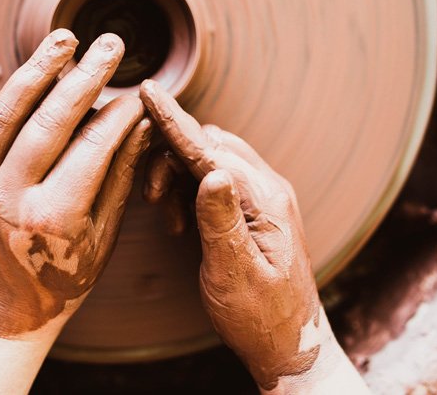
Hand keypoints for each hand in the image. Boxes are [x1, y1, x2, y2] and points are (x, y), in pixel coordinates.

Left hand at [0, 29, 150, 338]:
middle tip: (112, 46)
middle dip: (86, 78)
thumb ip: (118, 179)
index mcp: (54, 218)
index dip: (120, 115)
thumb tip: (142, 124)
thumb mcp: (102, 240)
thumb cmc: (60, 282)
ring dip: (36, 70)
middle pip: (50, 122)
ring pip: (5, 115)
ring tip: (66, 38)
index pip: (93, 147)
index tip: (140, 91)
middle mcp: (10, 197)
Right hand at [140, 80, 343, 391]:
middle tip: (149, 197)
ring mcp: (261, 198)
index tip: (147, 92)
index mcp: (266, 201)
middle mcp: (267, 190)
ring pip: (208, 159)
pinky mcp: (251, 210)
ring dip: (176, 176)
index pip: (210, 150)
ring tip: (165, 217)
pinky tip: (177, 222)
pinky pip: (213, 179)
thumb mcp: (235, 274)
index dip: (174, 122)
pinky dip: (186, 189)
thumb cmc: (262, 317)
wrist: (288, 345)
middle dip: (169, 157)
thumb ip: (221, 221)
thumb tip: (209, 171)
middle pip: (208, 145)